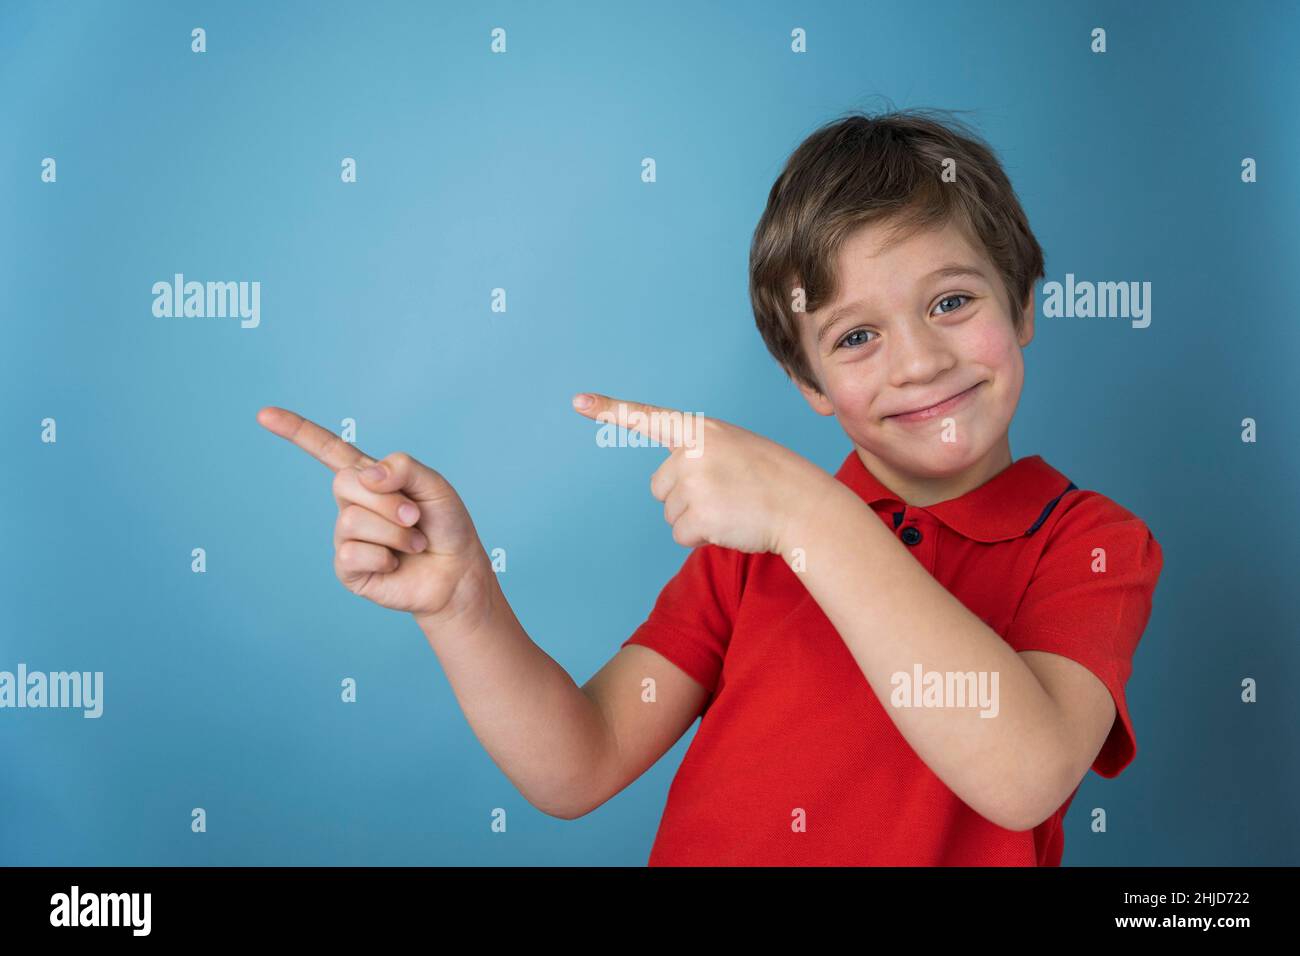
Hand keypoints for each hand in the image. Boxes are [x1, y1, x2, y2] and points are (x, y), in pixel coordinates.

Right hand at [256, 407, 494, 629]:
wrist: (457, 572)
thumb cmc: (446, 525)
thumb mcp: (434, 485)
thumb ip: (404, 467)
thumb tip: (367, 476)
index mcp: (369, 478)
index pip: (328, 449)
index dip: (297, 431)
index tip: (264, 415)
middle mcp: (352, 504)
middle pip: (344, 483)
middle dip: (387, 500)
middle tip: (415, 516)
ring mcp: (347, 536)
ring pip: (351, 520)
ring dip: (394, 532)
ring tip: (414, 542)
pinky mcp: (347, 568)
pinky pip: (351, 553)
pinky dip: (384, 557)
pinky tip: (394, 564)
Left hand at [570, 393, 837, 555]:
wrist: (804, 505)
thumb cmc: (772, 479)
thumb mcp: (733, 449)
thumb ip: (699, 455)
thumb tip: (671, 487)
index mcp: (699, 430)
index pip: (646, 417)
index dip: (609, 410)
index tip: (577, 401)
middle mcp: (690, 452)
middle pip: (660, 487)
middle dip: (685, 499)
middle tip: (726, 495)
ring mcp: (693, 483)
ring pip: (671, 514)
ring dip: (697, 520)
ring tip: (733, 508)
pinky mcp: (698, 515)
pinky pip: (681, 536)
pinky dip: (702, 539)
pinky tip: (730, 525)